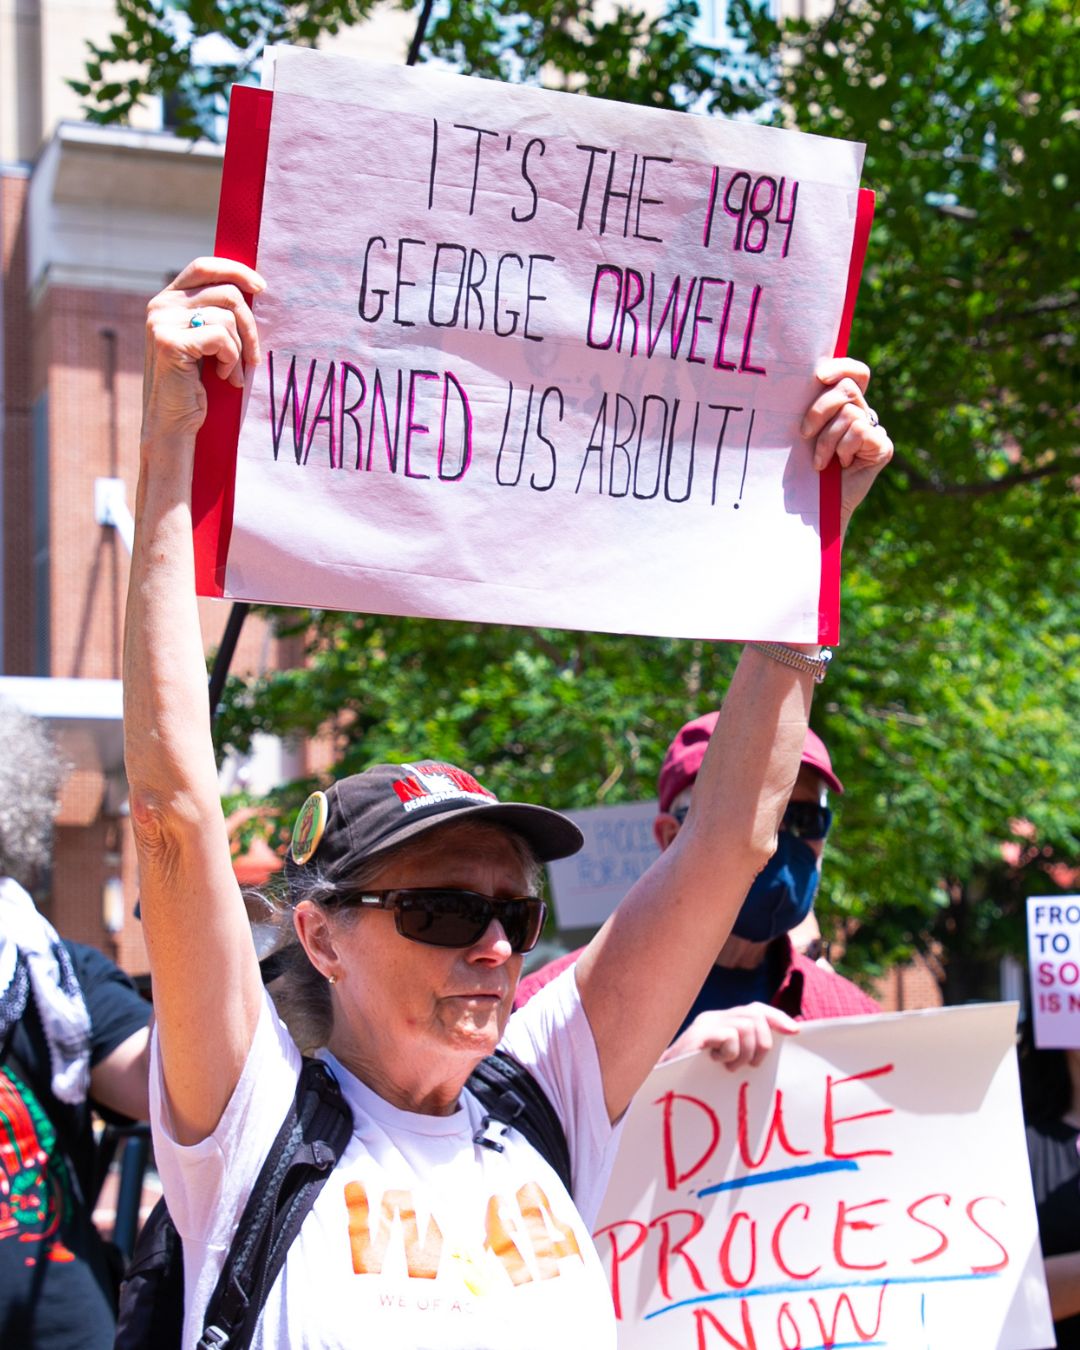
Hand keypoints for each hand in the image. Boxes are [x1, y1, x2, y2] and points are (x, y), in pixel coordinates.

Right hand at [142, 256, 265, 448]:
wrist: (173, 424)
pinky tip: (223, 377)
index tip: (261, 288)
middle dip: (250, 325)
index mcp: (168, 300)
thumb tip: (254, 289)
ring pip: (227, 317)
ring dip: (240, 349)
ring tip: (232, 373)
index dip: (235, 271)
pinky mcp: (170, 342)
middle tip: (254, 356)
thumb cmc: (196, 386)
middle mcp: (160, 305)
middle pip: (225, 293)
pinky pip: (221, 338)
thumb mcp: (206, 343)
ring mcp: (162, 323)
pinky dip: (231, 360)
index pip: (204, 267)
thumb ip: (216, 314)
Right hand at [659, 1002, 799, 1069]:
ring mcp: (705, 1024)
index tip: (795, 1032)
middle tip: (752, 1065)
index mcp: (722, 1021)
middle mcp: (714, 1017)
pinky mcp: (698, 1034)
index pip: (756, 1009)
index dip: (777, 1018)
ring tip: (729, 1066)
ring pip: (746, 1026)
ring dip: (745, 1053)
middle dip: (763, 1043)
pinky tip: (716, 1063)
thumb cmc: (697, 1079)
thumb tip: (780, 1046)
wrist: (663, 1085)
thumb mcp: (727, 1062)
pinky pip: (730, 1036)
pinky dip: (730, 1053)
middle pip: (756, 1016)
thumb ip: (745, 1050)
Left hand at [801, 357, 892, 535]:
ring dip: (827, 439)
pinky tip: (841, 465)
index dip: (841, 367)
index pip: (854, 374)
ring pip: (849, 413)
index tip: (819, 376)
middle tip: (804, 434)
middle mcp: (862, 414)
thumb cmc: (803, 470)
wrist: (816, 507)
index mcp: (843, 407)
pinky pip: (860, 430)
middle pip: (847, 388)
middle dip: (820, 409)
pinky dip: (843, 448)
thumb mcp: (805, 434)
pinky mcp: (882, 446)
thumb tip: (806, 381)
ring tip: (821, 462)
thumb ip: (810, 409)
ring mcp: (875, 430)